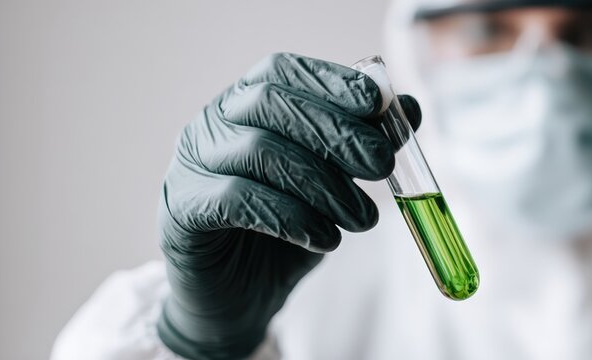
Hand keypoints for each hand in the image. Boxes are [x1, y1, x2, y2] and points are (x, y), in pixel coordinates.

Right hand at [155, 53, 420, 359]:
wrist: (240, 296)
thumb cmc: (289, 229)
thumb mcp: (336, 184)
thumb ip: (366, 143)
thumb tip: (409, 107)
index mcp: (246, 103)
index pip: (284, 70)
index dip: (332, 82)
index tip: (378, 105)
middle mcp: (213, 123)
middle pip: (272, 102)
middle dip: (336, 131)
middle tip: (382, 166)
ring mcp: (190, 163)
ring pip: (259, 152)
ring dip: (323, 185)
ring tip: (362, 219)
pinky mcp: (182, 209)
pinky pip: (235, 199)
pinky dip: (290, 217)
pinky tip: (324, 239)